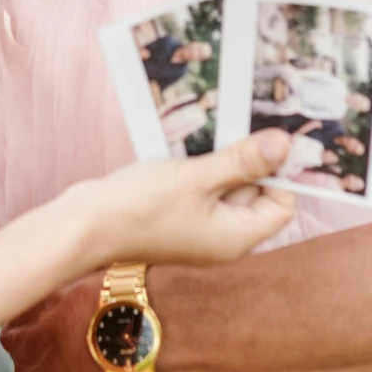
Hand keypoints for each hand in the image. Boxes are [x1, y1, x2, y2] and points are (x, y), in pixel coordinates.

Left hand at [3, 279, 139, 371]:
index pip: (17, 341)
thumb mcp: (67, 281)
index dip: (42, 336)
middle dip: (55, 368)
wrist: (137, 326)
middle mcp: (29, 371)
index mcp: (19, 336)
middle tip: (89, 352)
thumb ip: (53, 296)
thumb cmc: (104, 295)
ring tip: (112, 370)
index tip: (64, 330)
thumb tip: (58, 286)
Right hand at [74, 130, 294, 268]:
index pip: (281, 204)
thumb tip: (285, 145)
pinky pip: (202, 189)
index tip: (262, 140)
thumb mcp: (199, 177)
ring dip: (219, 161)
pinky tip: (183, 151)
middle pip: (255, 194)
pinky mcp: (179, 217)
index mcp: (237, 239)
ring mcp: (199, 230)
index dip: (277, 173)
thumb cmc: (141, 208)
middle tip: (228, 132)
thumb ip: (244, 162)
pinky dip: (199, 169)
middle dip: (244, 161)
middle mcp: (223, 239)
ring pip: (225, 187)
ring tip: (202, 143)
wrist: (86, 226)